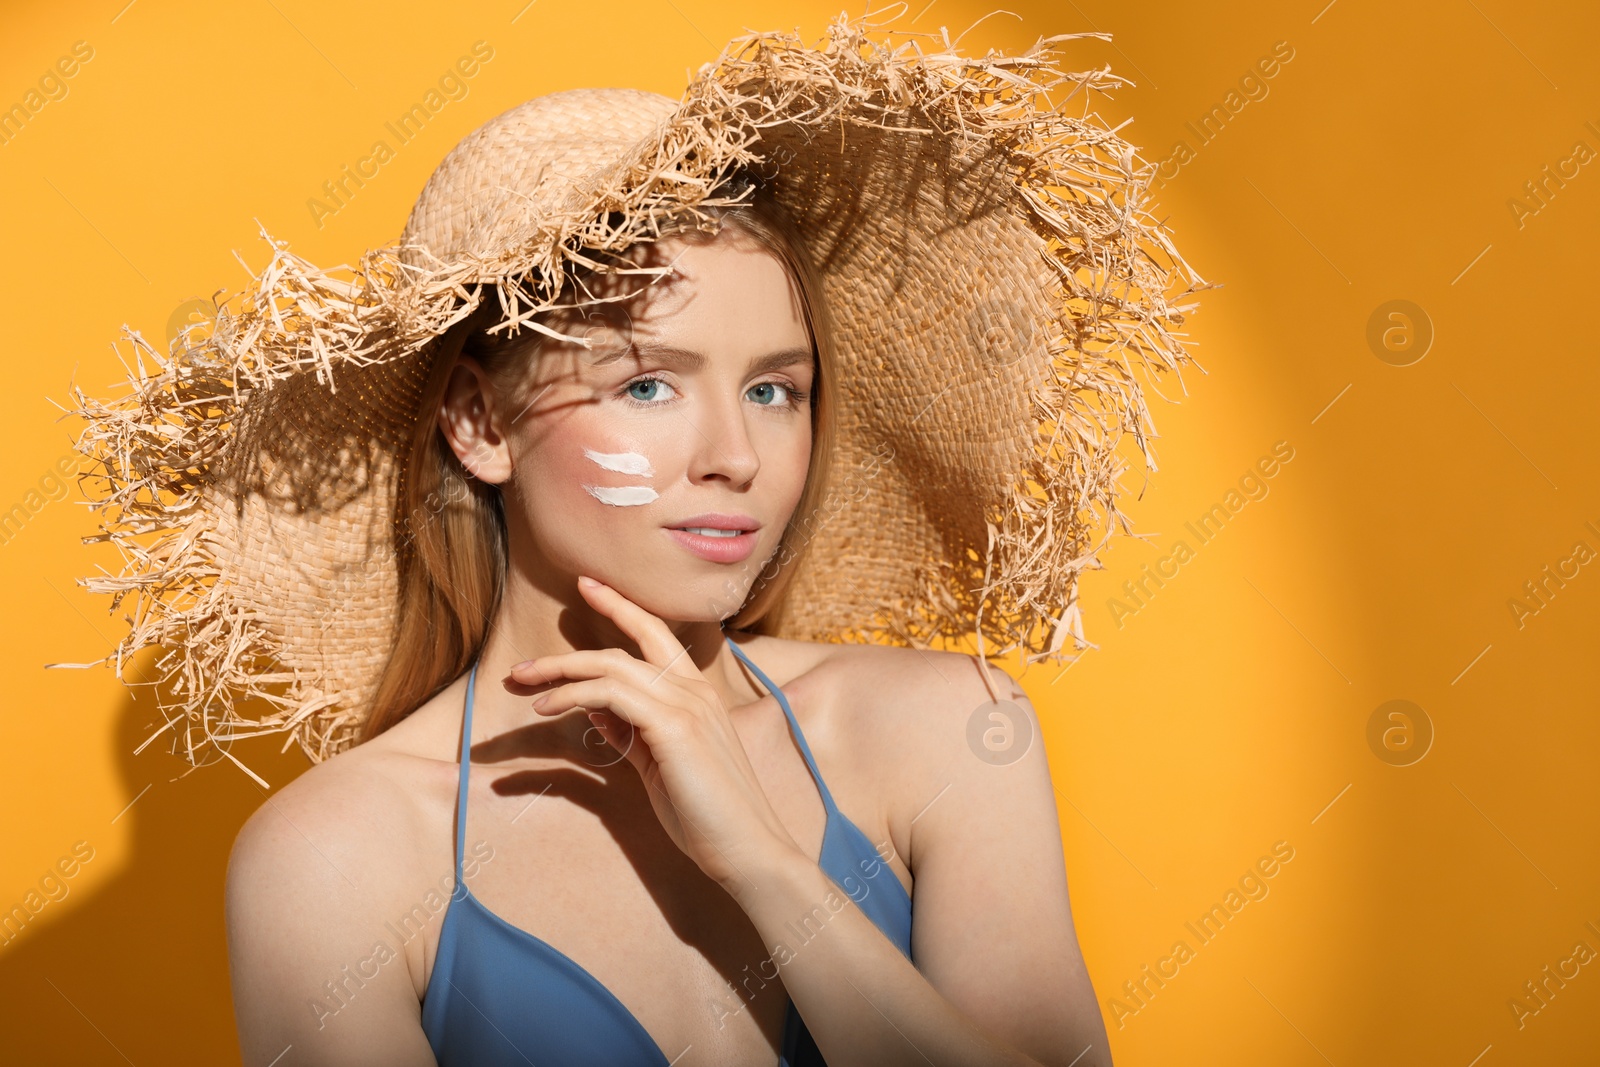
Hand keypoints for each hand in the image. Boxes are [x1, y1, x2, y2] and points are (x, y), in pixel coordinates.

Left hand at [510, 576, 803, 896]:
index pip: (656, 636)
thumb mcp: (661, 767)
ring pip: (612, 667)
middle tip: (524, 663)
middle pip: (627, 645)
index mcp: (698, 695)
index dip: (621, 608)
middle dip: (571, 647)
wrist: (746, 848)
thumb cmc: (707, 815)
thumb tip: (596, 712)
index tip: (588, 587)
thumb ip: (632, 735)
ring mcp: (687, 705)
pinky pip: (611, 695)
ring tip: (524, 684)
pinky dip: (573, 695)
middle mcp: (695, 691)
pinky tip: (546, 708)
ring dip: (560, 671)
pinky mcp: (674, 727)